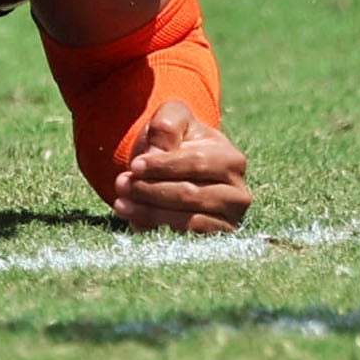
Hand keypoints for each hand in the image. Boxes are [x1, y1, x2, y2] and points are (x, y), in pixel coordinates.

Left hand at [111, 101, 249, 232]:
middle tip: (121, 185)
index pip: (196, 164)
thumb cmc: (176, 140)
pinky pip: (187, 240)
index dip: (163, 166)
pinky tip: (136, 223)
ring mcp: (229, 219)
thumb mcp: (172, 118)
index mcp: (231, 160)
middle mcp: (237, 193)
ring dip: (150, 213)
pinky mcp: (217, 239)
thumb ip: (167, 125)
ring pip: (188, 221)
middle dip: (150, 190)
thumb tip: (156, 154)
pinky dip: (159, 231)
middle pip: (191, 194)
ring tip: (121, 204)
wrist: (176, 166)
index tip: (135, 166)